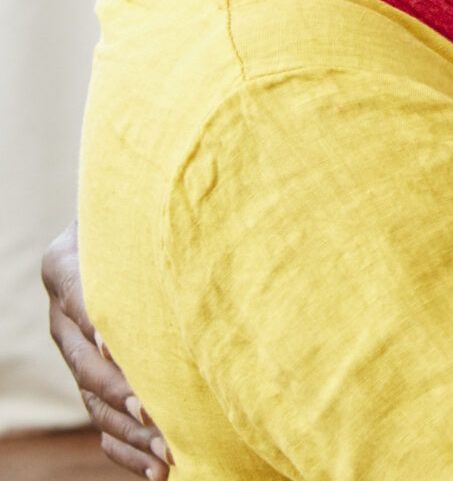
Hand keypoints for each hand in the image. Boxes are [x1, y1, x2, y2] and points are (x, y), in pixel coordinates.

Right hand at [42, 225, 167, 478]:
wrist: (138, 224)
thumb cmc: (150, 213)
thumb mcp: (146, 213)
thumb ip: (153, 238)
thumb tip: (172, 269)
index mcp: (66, 265)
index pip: (80, 301)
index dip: (103, 332)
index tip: (128, 357)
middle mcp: (64, 316)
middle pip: (86, 363)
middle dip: (122, 393)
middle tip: (156, 415)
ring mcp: (76, 351)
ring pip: (93, 400)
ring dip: (131, 431)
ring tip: (168, 452)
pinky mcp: (94, 378)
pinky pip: (100, 421)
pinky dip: (127, 447)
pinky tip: (158, 470)